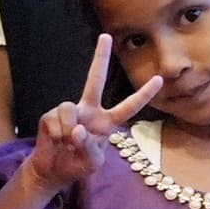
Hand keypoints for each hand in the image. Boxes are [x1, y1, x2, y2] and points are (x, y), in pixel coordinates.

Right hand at [21, 40, 166, 193]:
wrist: (52, 171)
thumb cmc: (77, 165)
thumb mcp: (92, 162)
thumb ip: (89, 147)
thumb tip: (78, 129)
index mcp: (106, 122)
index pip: (129, 107)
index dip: (143, 94)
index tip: (159, 79)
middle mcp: (89, 111)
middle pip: (95, 80)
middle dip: (100, 57)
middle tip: (105, 36)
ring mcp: (70, 112)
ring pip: (70, 108)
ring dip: (69, 130)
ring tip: (67, 143)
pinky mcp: (50, 116)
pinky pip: (55, 120)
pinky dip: (56, 134)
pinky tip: (55, 141)